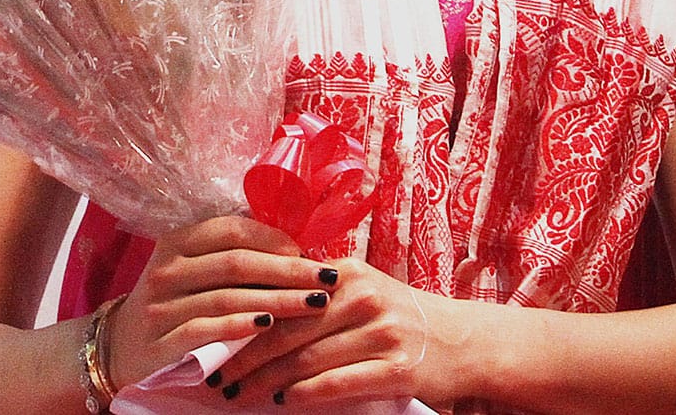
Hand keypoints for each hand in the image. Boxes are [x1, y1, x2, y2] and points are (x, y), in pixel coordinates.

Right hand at [105, 216, 340, 390]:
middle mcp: (168, 268)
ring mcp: (161, 306)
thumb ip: (235, 252)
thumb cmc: (177, 298)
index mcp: (179, 238)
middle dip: (288, 272)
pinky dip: (240, 326)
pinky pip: (206, 330)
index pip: (234, 230)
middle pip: (238, 264)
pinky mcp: (160, 342)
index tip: (310, 252)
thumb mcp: (197, 266)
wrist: (121, 345)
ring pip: (228, 297)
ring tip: (312, 305)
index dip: (275, 239)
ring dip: (276, 300)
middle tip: (325, 279)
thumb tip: (298, 245)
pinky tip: (268, 325)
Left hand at [210, 258, 476, 408]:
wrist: (462, 341)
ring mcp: (380, 332)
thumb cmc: (399, 316)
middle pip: (290, 329)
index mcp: (347, 273)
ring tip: (239, 394)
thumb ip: (317, 294)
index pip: (284, 295)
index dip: (246, 319)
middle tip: (217, 377)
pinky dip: (307, 393)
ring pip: (308, 358)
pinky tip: (284, 401)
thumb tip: (257, 307)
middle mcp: (363, 297)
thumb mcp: (362, 290)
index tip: (214, 338)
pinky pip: (339, 382)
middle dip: (247, 356)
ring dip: (267, 380)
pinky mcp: (395, 368)